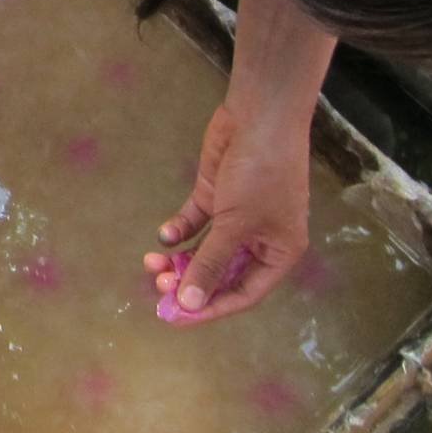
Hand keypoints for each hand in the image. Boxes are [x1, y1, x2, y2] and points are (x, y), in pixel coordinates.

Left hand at [146, 101, 310, 323]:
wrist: (259, 116)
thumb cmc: (261, 174)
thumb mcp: (235, 224)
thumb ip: (210, 263)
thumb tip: (190, 303)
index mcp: (279, 252)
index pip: (243, 293)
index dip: (210, 308)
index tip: (176, 316)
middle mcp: (259, 239)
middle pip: (220, 273)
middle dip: (189, 281)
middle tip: (158, 285)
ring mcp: (236, 217)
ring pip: (204, 249)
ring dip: (179, 259)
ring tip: (152, 264)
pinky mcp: (216, 195)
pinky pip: (195, 223)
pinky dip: (179, 230)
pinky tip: (163, 237)